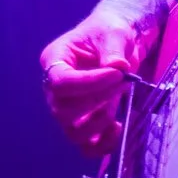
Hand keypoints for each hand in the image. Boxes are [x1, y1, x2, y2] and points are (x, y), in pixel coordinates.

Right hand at [39, 4, 153, 157]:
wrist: (118, 42)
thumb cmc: (109, 31)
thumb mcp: (113, 32)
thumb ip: (113, 48)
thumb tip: (117, 67)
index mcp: (55, 60)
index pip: (60, 82)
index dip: (88, 83)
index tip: (117, 74)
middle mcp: (55, 88)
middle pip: (63, 110)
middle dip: (96, 100)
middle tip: (122, 82)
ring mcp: (68, 107)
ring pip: (72, 131)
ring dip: (98, 122)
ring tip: (119, 100)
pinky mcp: (84, 122)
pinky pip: (86, 146)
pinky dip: (102, 145)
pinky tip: (118, 128)